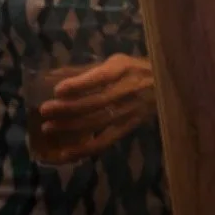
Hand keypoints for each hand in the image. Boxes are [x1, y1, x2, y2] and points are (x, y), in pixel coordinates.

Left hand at [39, 54, 155, 160]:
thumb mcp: (119, 62)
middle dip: (68, 108)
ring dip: (71, 127)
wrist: (169, 85)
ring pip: (98, 122)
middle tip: (45, 110)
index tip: (58, 90)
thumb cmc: (138, 69)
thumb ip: (92, 70)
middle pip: (96, 102)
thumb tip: (57, 76)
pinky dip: (85, 148)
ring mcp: (130, 110)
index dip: (80, 84)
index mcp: (125, 68)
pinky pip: (106, 141)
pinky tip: (67, 152)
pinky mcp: (129, 127)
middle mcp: (128, 89)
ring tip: (49, 128)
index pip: (101, 77)